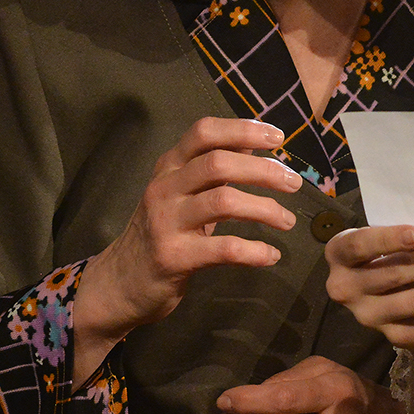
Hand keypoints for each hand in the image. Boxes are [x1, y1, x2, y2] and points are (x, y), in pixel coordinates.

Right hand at [72, 117, 301, 380]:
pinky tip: (271, 255)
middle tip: (294, 183)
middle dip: (263, 170)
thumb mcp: (179, 194)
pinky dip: (254, 251)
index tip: (277, 137)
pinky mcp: (172, 257)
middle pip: (219, 163)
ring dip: (264, 209)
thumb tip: (256, 146)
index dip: (243, 129)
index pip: (204, 132)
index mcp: (169, 167)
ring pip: (223, 201)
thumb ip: (211, 171)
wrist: (119, 284)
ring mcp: (166, 222)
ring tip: (287, 221)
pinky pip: (223, 249)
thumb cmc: (160, 234)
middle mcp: (165, 188)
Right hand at [324, 225, 413, 354]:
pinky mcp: (398, 337)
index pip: (359, 245)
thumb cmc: (394, 252)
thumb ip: (405, 235)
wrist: (396, 299)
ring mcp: (371, 318)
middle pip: (397, 275)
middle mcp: (346, 289)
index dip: (388, 240)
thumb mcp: (388, 240)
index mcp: (340, 255)